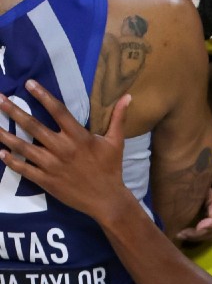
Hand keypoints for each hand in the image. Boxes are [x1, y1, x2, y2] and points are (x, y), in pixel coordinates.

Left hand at [0, 80, 135, 222]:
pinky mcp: (46, 180)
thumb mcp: (116, 142)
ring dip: (5, 135)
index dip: (43, 96)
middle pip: (33, 126)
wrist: (107, 200)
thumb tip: (128, 96)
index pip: (58, 111)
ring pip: (23, 147)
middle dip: (14, 111)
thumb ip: (118, 118)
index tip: (29, 83)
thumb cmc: (111, 169)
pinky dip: (11, 161)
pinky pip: (24, 169)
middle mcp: (62, 149)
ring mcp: (52, 165)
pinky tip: (1, 153)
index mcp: (79, 137)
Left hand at [176, 155, 211, 243]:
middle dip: (207, 231)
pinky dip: (209, 230)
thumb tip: (211, 215)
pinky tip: (194, 231)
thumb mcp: (199, 173)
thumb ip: (206, 193)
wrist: (193, 146)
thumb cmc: (193, 156)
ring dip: (207, 233)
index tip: (198, 227)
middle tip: (185, 233)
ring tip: (186, 234)